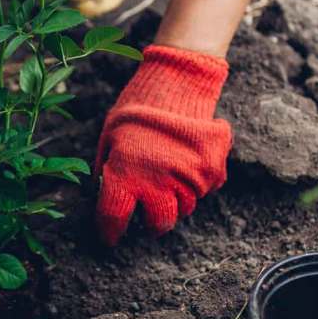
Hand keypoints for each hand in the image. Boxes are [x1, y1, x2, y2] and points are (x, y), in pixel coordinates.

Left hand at [95, 45, 231, 245]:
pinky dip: (197, 182)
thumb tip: (104, 195)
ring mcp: (188, 178)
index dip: (110, 232)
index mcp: (125, 174)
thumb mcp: (109, 137)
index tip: (111, 237)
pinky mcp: (212, 170)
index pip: (114, 218)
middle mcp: (157, 182)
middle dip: (153, 221)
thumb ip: (107, 169)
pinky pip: (206, 189)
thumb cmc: (136, 109)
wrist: (176, 81)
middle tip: (150, 208)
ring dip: (176, 199)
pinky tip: (187, 160)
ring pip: (185, 207)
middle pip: (159, 223)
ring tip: (169, 174)